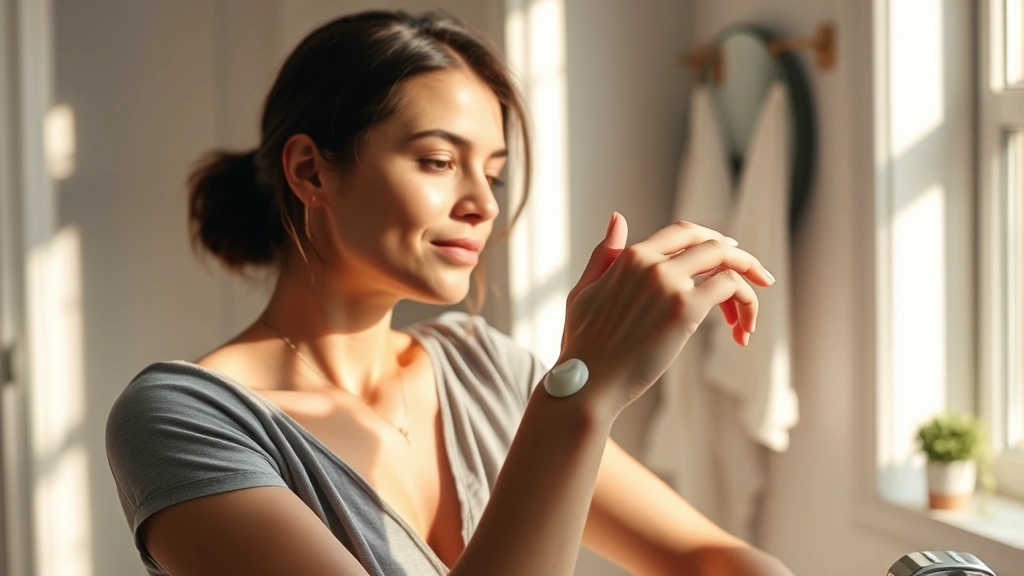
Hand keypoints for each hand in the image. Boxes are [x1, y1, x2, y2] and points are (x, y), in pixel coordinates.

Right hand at [558, 213, 774, 416]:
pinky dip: (745, 306)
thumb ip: (603, 255)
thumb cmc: (582, 347)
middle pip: (710, 243)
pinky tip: (741, 332)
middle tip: (759, 278)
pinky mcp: (685, 309)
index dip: (710, 239)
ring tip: (747, 322)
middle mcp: (651, 263)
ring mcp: (669, 283)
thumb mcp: (584, 291)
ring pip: (727, 263)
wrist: (584, 383)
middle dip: (741, 258)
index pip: (682, 232)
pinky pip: (730, 289)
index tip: (729, 253)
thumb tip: (617, 218)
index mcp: (629, 257)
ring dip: (748, 288)